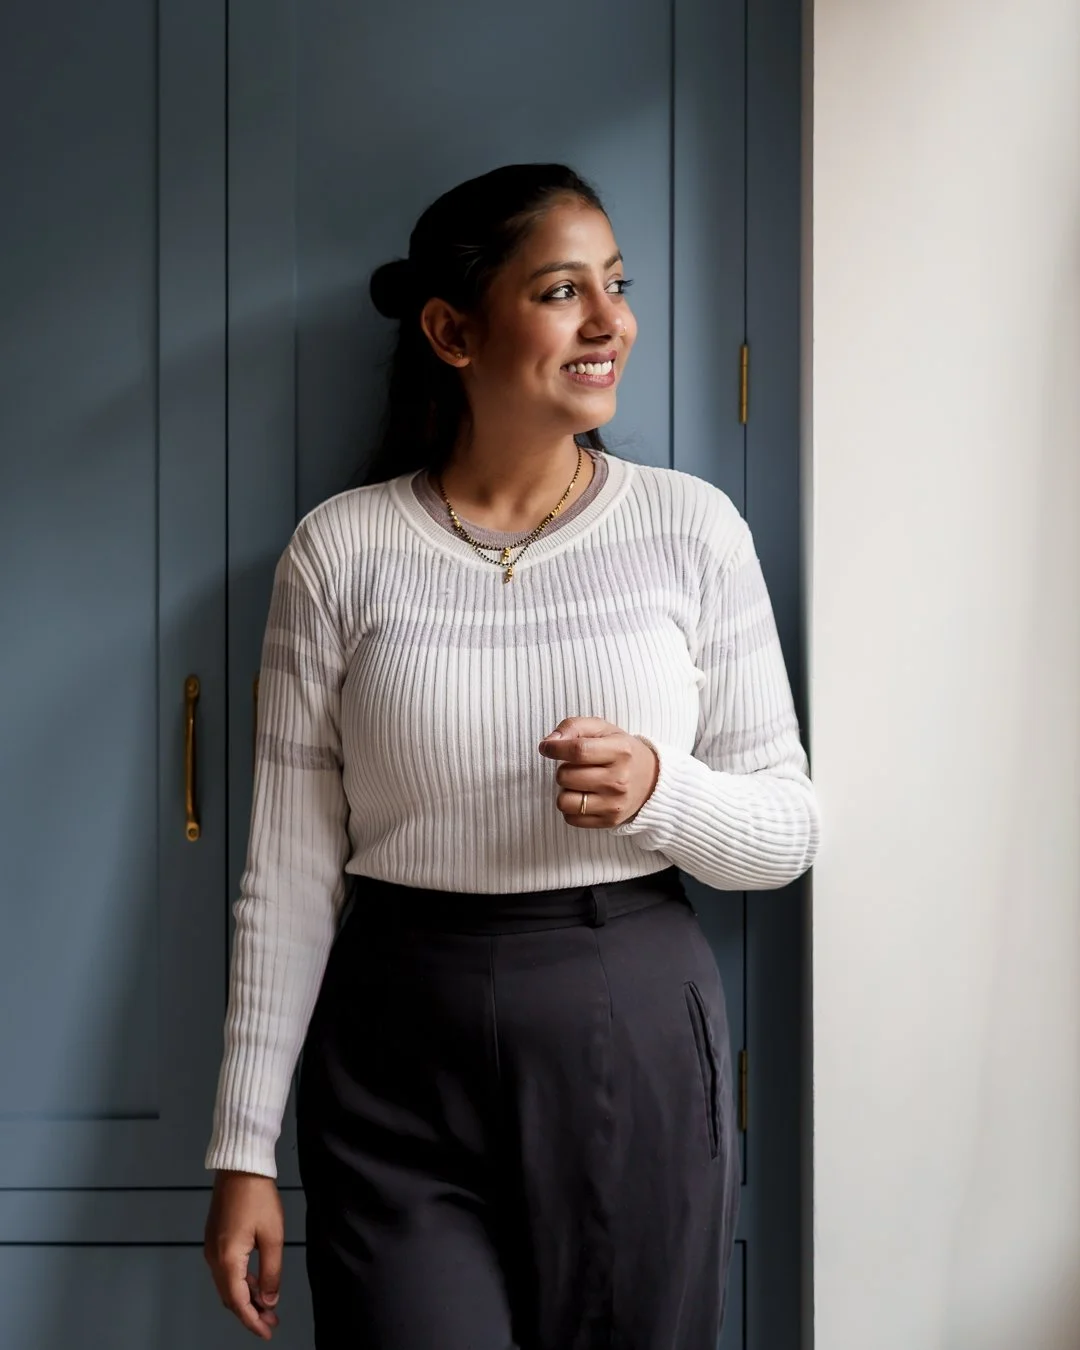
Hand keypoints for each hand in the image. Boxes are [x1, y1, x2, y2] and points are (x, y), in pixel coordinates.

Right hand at [204, 1170, 283, 1339]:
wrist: (240, 1166)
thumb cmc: (258, 1197)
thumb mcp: (273, 1235)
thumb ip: (271, 1272)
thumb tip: (269, 1300)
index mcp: (227, 1260)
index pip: (238, 1302)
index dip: (252, 1321)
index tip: (268, 1333)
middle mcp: (213, 1258)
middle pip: (230, 1296)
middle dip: (250, 1313)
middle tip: (271, 1323)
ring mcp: (212, 1248)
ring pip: (227, 1285)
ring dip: (245, 1298)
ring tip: (267, 1306)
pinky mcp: (215, 1239)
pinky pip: (226, 1271)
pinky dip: (240, 1282)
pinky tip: (255, 1283)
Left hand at [539, 716, 659, 827]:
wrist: (651, 779)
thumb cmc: (619, 750)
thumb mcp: (602, 729)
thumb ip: (574, 727)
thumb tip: (549, 740)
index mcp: (620, 751)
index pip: (577, 751)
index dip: (554, 748)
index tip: (546, 747)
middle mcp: (619, 779)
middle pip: (566, 776)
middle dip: (562, 769)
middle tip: (575, 767)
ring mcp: (614, 804)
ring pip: (564, 801)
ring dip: (565, 790)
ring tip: (579, 783)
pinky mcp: (609, 821)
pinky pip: (570, 818)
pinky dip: (571, 807)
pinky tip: (583, 796)